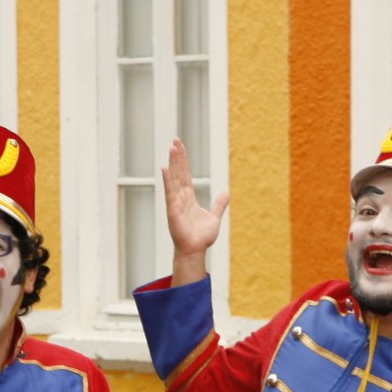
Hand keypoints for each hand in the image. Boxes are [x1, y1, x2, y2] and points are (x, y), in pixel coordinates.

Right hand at [161, 138, 229, 278]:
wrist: (196, 250)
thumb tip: (227, 193)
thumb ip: (219, 204)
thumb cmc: (201, 237)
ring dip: (173, 163)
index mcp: (189, 198)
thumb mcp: (214, 217)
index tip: (180, 147)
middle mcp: (180, 197)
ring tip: (172, 148)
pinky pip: (170, 193)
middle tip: (175, 140)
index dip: (184, 161)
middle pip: (179, 172)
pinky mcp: (173, 210)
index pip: (186, 175)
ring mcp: (175, 203)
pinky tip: (165, 169)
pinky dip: (167, 181)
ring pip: (174, 179)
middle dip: (178, 157)